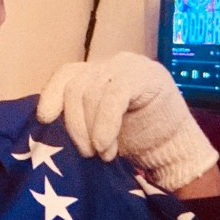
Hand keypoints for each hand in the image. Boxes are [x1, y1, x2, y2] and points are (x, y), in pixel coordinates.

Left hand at [36, 52, 218, 191]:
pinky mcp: (147, 76)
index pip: (66, 74)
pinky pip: (115, 96)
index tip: (45, 119)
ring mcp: (129, 67)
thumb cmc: (133, 139)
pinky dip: (106, 124)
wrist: (175, 147)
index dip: (51, 94)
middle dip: (75, 125)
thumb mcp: (98, 127)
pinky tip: (106, 145)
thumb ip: (78, 117)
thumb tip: (46, 125)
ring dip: (92, 129)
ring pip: (92, 92)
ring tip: (102, 154)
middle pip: (76, 87)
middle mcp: (111, 64)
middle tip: (86, 153)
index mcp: (96, 73)